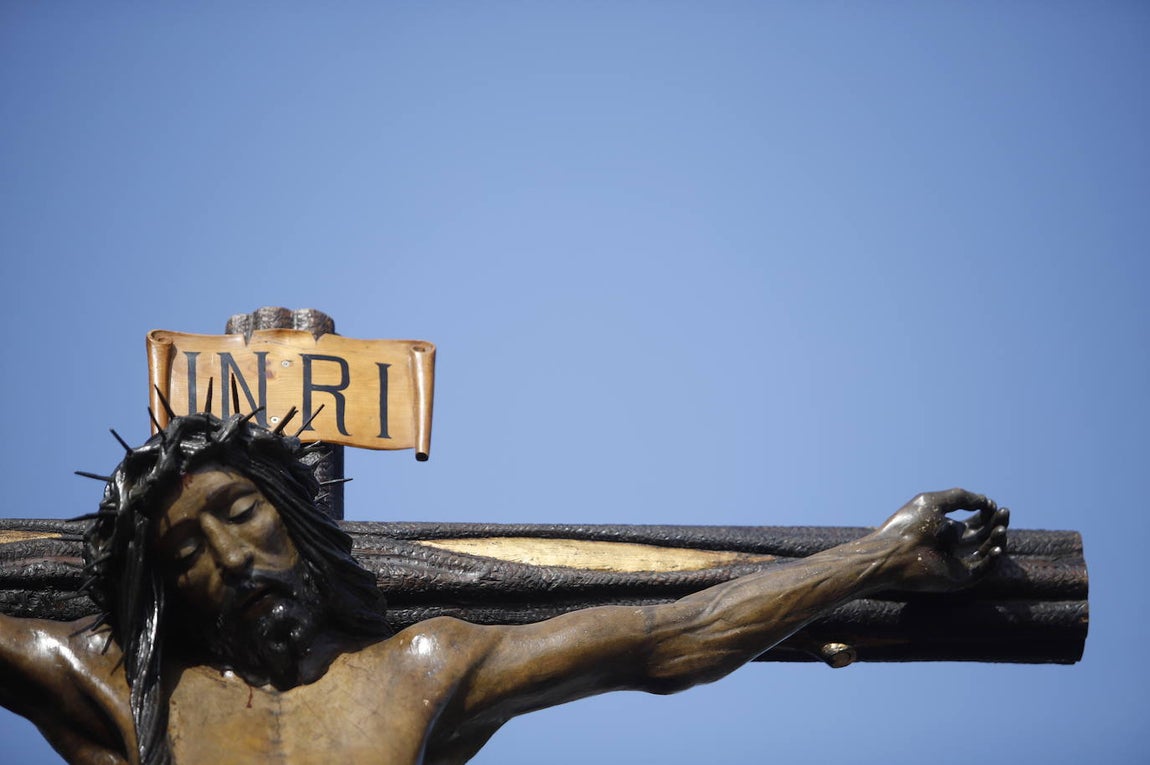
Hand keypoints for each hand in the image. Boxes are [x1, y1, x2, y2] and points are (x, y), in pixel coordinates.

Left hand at [874, 489, 1008, 592]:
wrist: (893, 552)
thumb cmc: (909, 525)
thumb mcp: (934, 503)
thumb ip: (961, 497)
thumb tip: (987, 501)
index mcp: (946, 529)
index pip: (974, 523)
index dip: (986, 513)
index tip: (992, 504)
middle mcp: (953, 547)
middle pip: (984, 536)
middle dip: (997, 524)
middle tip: (1005, 512)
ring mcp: (957, 564)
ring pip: (986, 553)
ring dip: (997, 540)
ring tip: (1000, 529)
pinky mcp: (958, 579)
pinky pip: (982, 571)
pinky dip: (992, 561)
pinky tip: (996, 548)